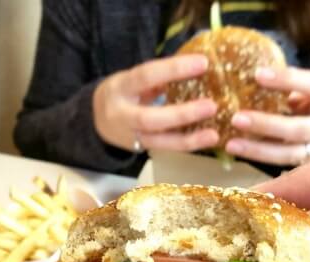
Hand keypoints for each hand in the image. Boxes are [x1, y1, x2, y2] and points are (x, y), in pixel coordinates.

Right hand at [93, 55, 218, 151]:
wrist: (96, 120)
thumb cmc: (123, 93)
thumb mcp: (133, 79)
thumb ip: (159, 75)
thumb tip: (196, 66)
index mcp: (121, 88)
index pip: (146, 76)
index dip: (174, 69)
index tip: (203, 63)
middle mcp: (123, 115)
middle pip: (150, 118)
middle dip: (182, 114)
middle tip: (211, 106)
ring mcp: (131, 136)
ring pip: (159, 142)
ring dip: (188, 139)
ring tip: (213, 135)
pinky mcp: (141, 150)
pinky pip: (165, 148)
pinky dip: (186, 145)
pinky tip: (205, 140)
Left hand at [226, 67, 309, 164]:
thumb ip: (292, 86)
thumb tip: (251, 74)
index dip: (287, 80)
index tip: (258, 74)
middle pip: (297, 129)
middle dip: (266, 124)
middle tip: (236, 117)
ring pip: (287, 154)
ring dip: (257, 150)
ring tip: (230, 144)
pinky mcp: (307, 167)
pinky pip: (281, 164)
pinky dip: (259, 159)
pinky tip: (238, 153)